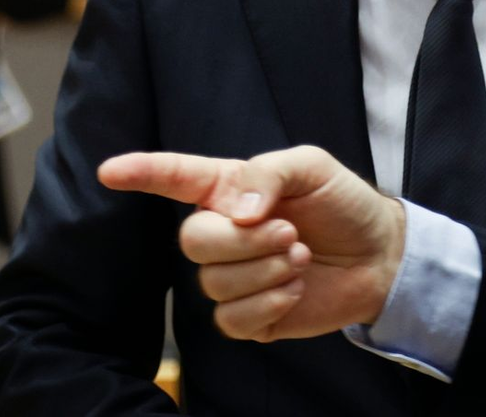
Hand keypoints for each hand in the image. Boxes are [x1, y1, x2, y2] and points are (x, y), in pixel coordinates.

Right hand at [99, 145, 405, 342]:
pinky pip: (232, 319)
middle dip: (244, 240)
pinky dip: (270, 303)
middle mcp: (222, 230)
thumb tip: (235, 209)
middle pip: (193, 240)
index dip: (141, 173)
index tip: (108, 171)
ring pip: (213, 282)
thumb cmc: (342, 202)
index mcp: (229, 188)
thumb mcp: (312, 167)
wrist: (377, 254)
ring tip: (299, 255)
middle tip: (290, 232)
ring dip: (265, 270)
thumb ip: (268, 173)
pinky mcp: (247, 316)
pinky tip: (295, 288)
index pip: (175, 178)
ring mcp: (231, 275)